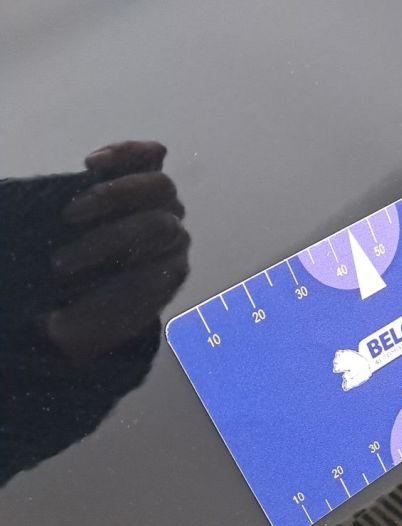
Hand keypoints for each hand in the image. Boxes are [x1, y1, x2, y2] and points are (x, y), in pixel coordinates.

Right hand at [45, 140, 188, 363]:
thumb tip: (59, 321)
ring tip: (71, 214)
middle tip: (63, 257)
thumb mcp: (80, 326)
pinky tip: (90, 164)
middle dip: (110, 239)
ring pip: (161, 188)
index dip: (118, 280)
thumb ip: (82, 320)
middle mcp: (174, 238)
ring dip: (113, 198)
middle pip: (160, 225)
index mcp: (167, 273)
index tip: (76, 284)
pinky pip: (149, 156)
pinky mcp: (144, 175)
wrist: (86, 273)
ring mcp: (164, 205)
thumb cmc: (83, 301)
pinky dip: (125, 155)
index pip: (156, 271)